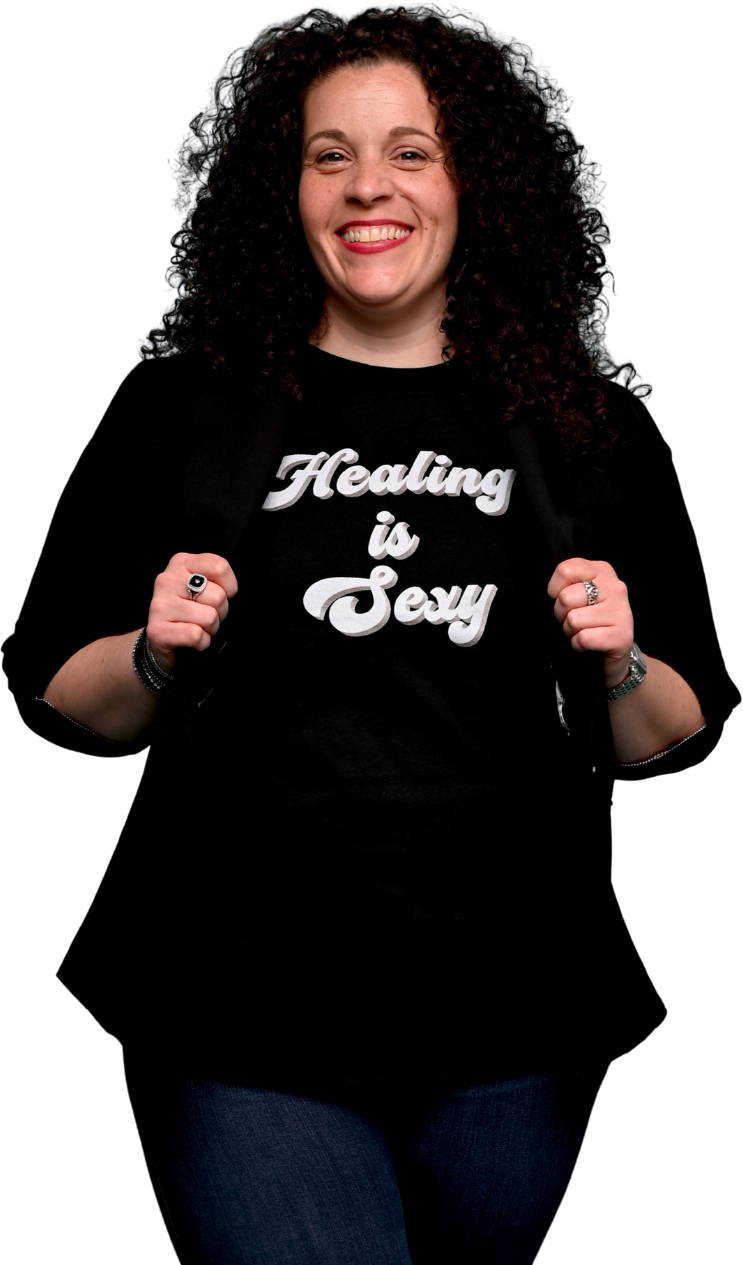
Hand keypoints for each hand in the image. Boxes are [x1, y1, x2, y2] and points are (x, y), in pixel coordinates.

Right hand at [145, 552, 237, 671]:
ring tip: (198, 628)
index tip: (218, 597)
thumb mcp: (204, 587)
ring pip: (209, 618)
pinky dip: (202, 643)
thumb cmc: (190, 613)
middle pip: (218, 596)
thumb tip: (229, 592)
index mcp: (181, 563)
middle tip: (206, 617)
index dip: (229, 588)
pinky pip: (196, 635)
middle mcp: (167, 580)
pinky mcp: (156, 630)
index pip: (219, 567)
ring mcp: (159, 604)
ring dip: (210, 630)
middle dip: (219, 613)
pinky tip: (192, 641)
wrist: (162, 641)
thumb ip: (216, 581)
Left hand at [547, 558, 633, 688]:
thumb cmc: (592, 618)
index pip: (565, 570)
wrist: (617, 650)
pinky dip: (578, 645)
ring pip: (573, 620)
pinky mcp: (621, 635)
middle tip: (573, 620)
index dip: (554, 590)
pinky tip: (588, 644)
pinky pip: (583, 638)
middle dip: (562, 614)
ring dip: (571, 631)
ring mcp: (620, 611)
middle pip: (565, 597)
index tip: (563, 600)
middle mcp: (614, 587)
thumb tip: (553, 593)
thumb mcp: (581, 592)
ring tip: (582, 631)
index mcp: (602, 571)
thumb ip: (568, 584)